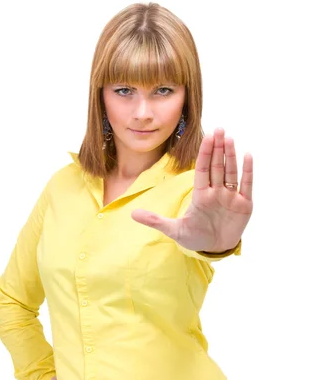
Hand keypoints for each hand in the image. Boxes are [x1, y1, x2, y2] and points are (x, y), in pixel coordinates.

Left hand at [130, 128, 252, 252]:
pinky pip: (246, 185)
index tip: (207, 137)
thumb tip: (132, 214)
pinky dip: (247, 171)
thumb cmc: (195, 238)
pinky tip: (247, 155)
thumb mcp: (174, 230)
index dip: (205, 153)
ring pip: (231, 172)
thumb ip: (155, 221)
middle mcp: (216, 192)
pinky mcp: (244, 205)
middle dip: (218, 148)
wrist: (213, 250)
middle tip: (219, 130)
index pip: (202, 170)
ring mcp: (231, 197)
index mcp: (201, 194)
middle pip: (217, 166)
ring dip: (231, 156)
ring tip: (229, 138)